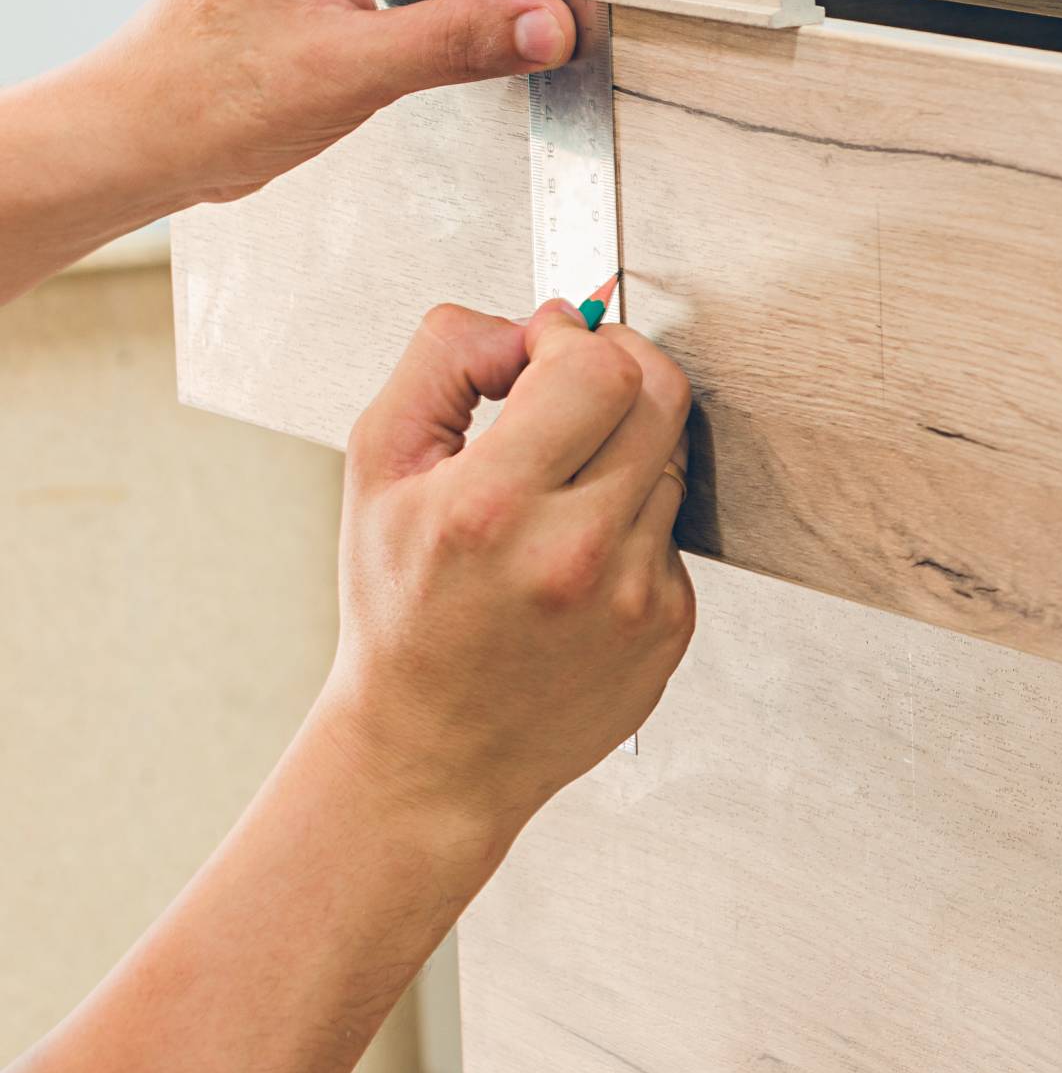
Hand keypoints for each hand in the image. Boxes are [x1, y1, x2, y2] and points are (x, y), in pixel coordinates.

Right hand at [322, 300, 694, 849]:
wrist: (431, 752)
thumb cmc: (400, 613)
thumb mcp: (378, 471)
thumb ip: (444, 364)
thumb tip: (529, 320)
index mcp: (492, 509)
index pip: (597, 368)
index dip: (574, 337)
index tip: (543, 349)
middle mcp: (575, 554)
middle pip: (660, 394)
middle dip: (619, 364)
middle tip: (572, 382)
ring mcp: (635, 594)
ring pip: (669, 456)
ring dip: (622, 448)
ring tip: (556, 490)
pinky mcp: (671, 623)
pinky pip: (673, 527)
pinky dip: (632, 519)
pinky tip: (575, 556)